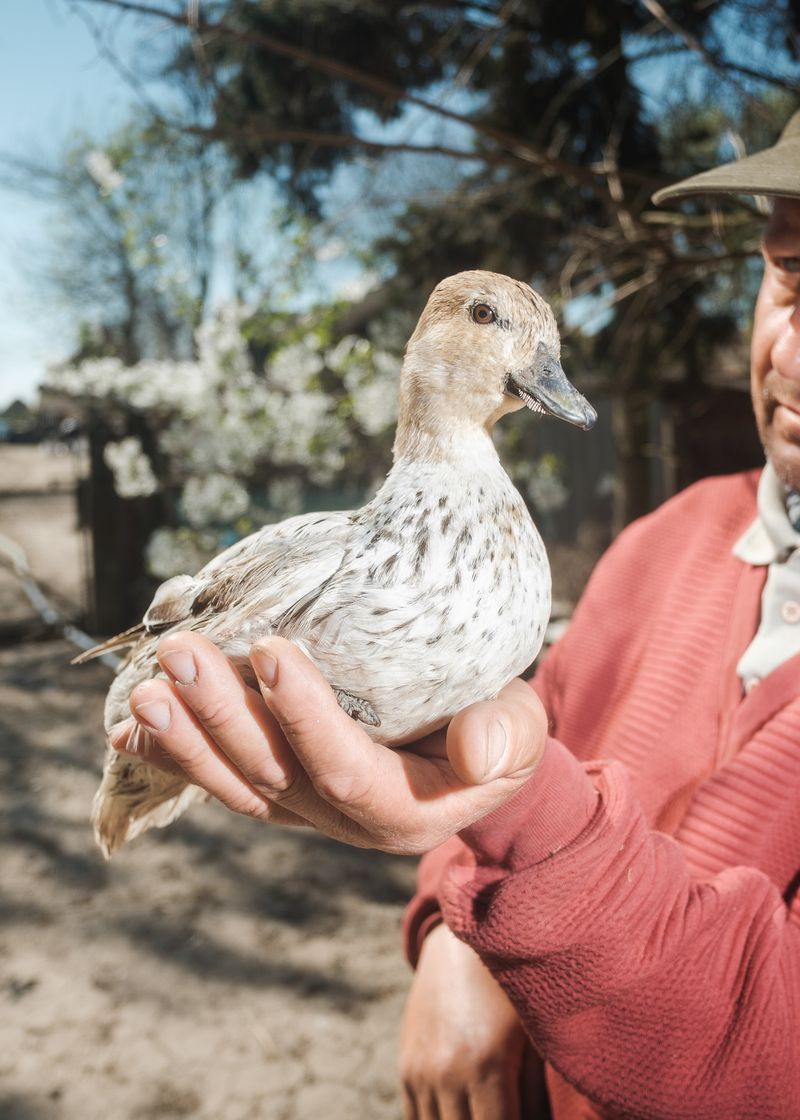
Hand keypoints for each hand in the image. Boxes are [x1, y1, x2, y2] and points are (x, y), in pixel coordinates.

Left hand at [111, 632, 547, 854]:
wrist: (474, 765)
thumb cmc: (499, 734)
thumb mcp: (519, 733)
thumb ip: (506, 739)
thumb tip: (479, 750)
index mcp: (405, 810)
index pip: (344, 768)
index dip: (303, 716)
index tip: (270, 650)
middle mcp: (344, 821)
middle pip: (272, 775)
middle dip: (221, 716)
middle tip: (179, 655)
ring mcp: (305, 810)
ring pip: (235, 783)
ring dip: (185, 737)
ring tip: (144, 690)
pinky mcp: (281, 792)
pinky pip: (222, 780)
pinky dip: (174, 754)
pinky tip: (131, 727)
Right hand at [400, 923, 544, 1119]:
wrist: (459, 944)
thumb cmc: (509, 987)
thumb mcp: (533, 1034)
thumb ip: (539, 1094)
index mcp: (487, 1066)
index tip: (525, 1116)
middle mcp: (447, 1074)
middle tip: (502, 1108)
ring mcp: (421, 1073)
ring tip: (485, 1107)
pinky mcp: (406, 1067)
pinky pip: (415, 1119)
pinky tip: (461, 1111)